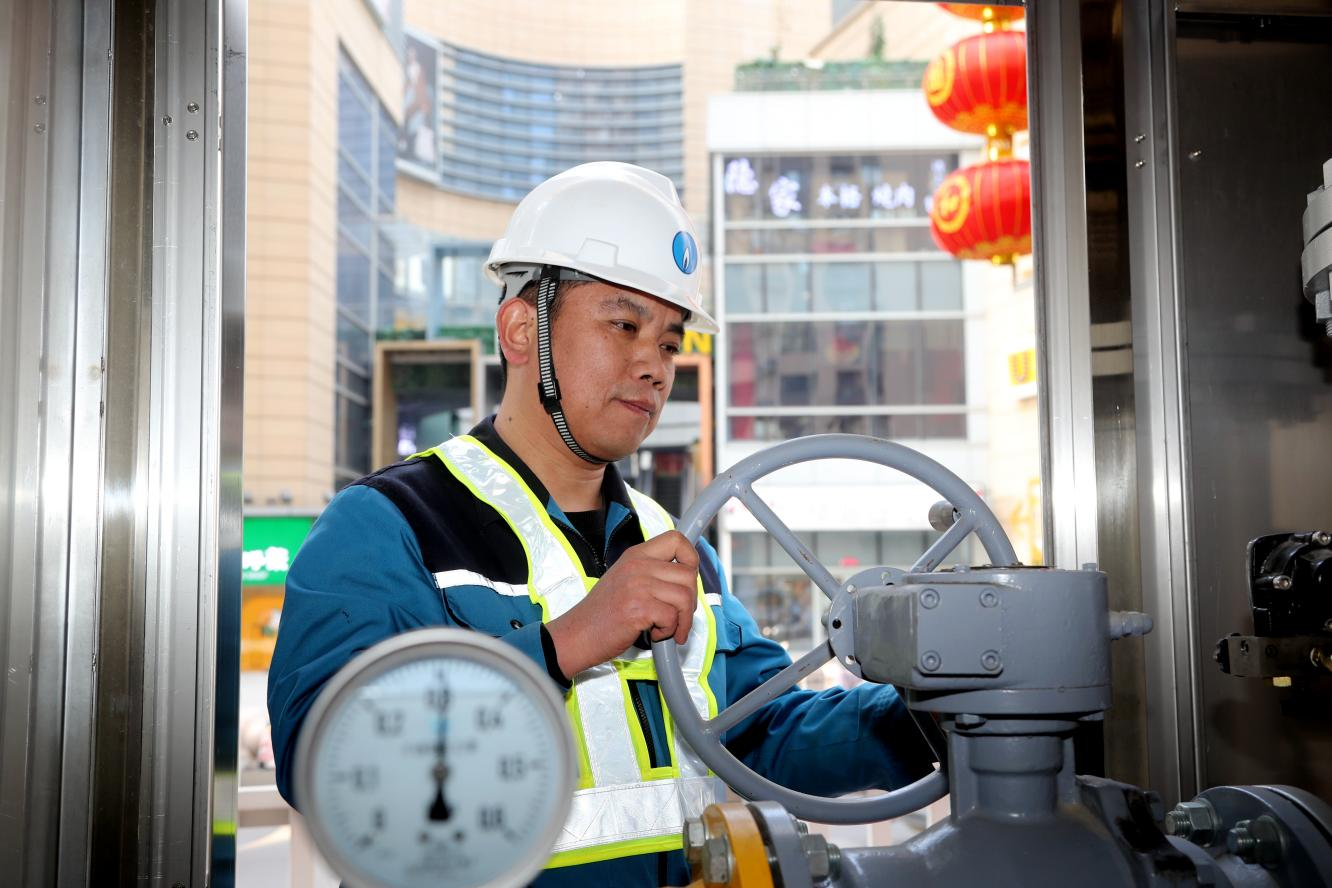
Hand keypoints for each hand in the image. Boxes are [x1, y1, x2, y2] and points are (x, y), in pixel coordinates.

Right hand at [545, 531, 698, 677]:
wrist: (577, 634)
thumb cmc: (601, 613)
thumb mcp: (625, 579)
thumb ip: (652, 573)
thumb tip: (686, 580)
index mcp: (636, 555)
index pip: (677, 539)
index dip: (691, 559)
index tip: (689, 578)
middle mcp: (637, 565)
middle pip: (688, 574)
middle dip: (690, 601)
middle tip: (678, 616)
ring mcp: (638, 585)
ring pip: (685, 597)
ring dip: (681, 620)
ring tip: (666, 628)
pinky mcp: (638, 608)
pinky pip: (672, 618)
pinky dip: (668, 632)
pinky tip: (653, 633)